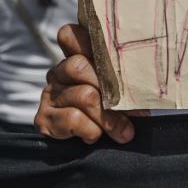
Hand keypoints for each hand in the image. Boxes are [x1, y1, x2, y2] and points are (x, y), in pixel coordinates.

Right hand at [36, 24, 142, 143]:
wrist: (88, 152)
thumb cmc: (112, 113)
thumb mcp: (120, 92)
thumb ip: (125, 82)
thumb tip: (144, 87)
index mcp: (75, 58)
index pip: (69, 35)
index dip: (86, 41)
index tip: (112, 58)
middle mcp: (58, 74)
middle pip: (78, 66)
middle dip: (108, 89)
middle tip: (124, 105)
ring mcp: (49, 96)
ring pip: (83, 96)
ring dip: (108, 117)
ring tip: (123, 131)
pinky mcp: (43, 120)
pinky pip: (73, 119)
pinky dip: (92, 130)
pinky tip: (94, 136)